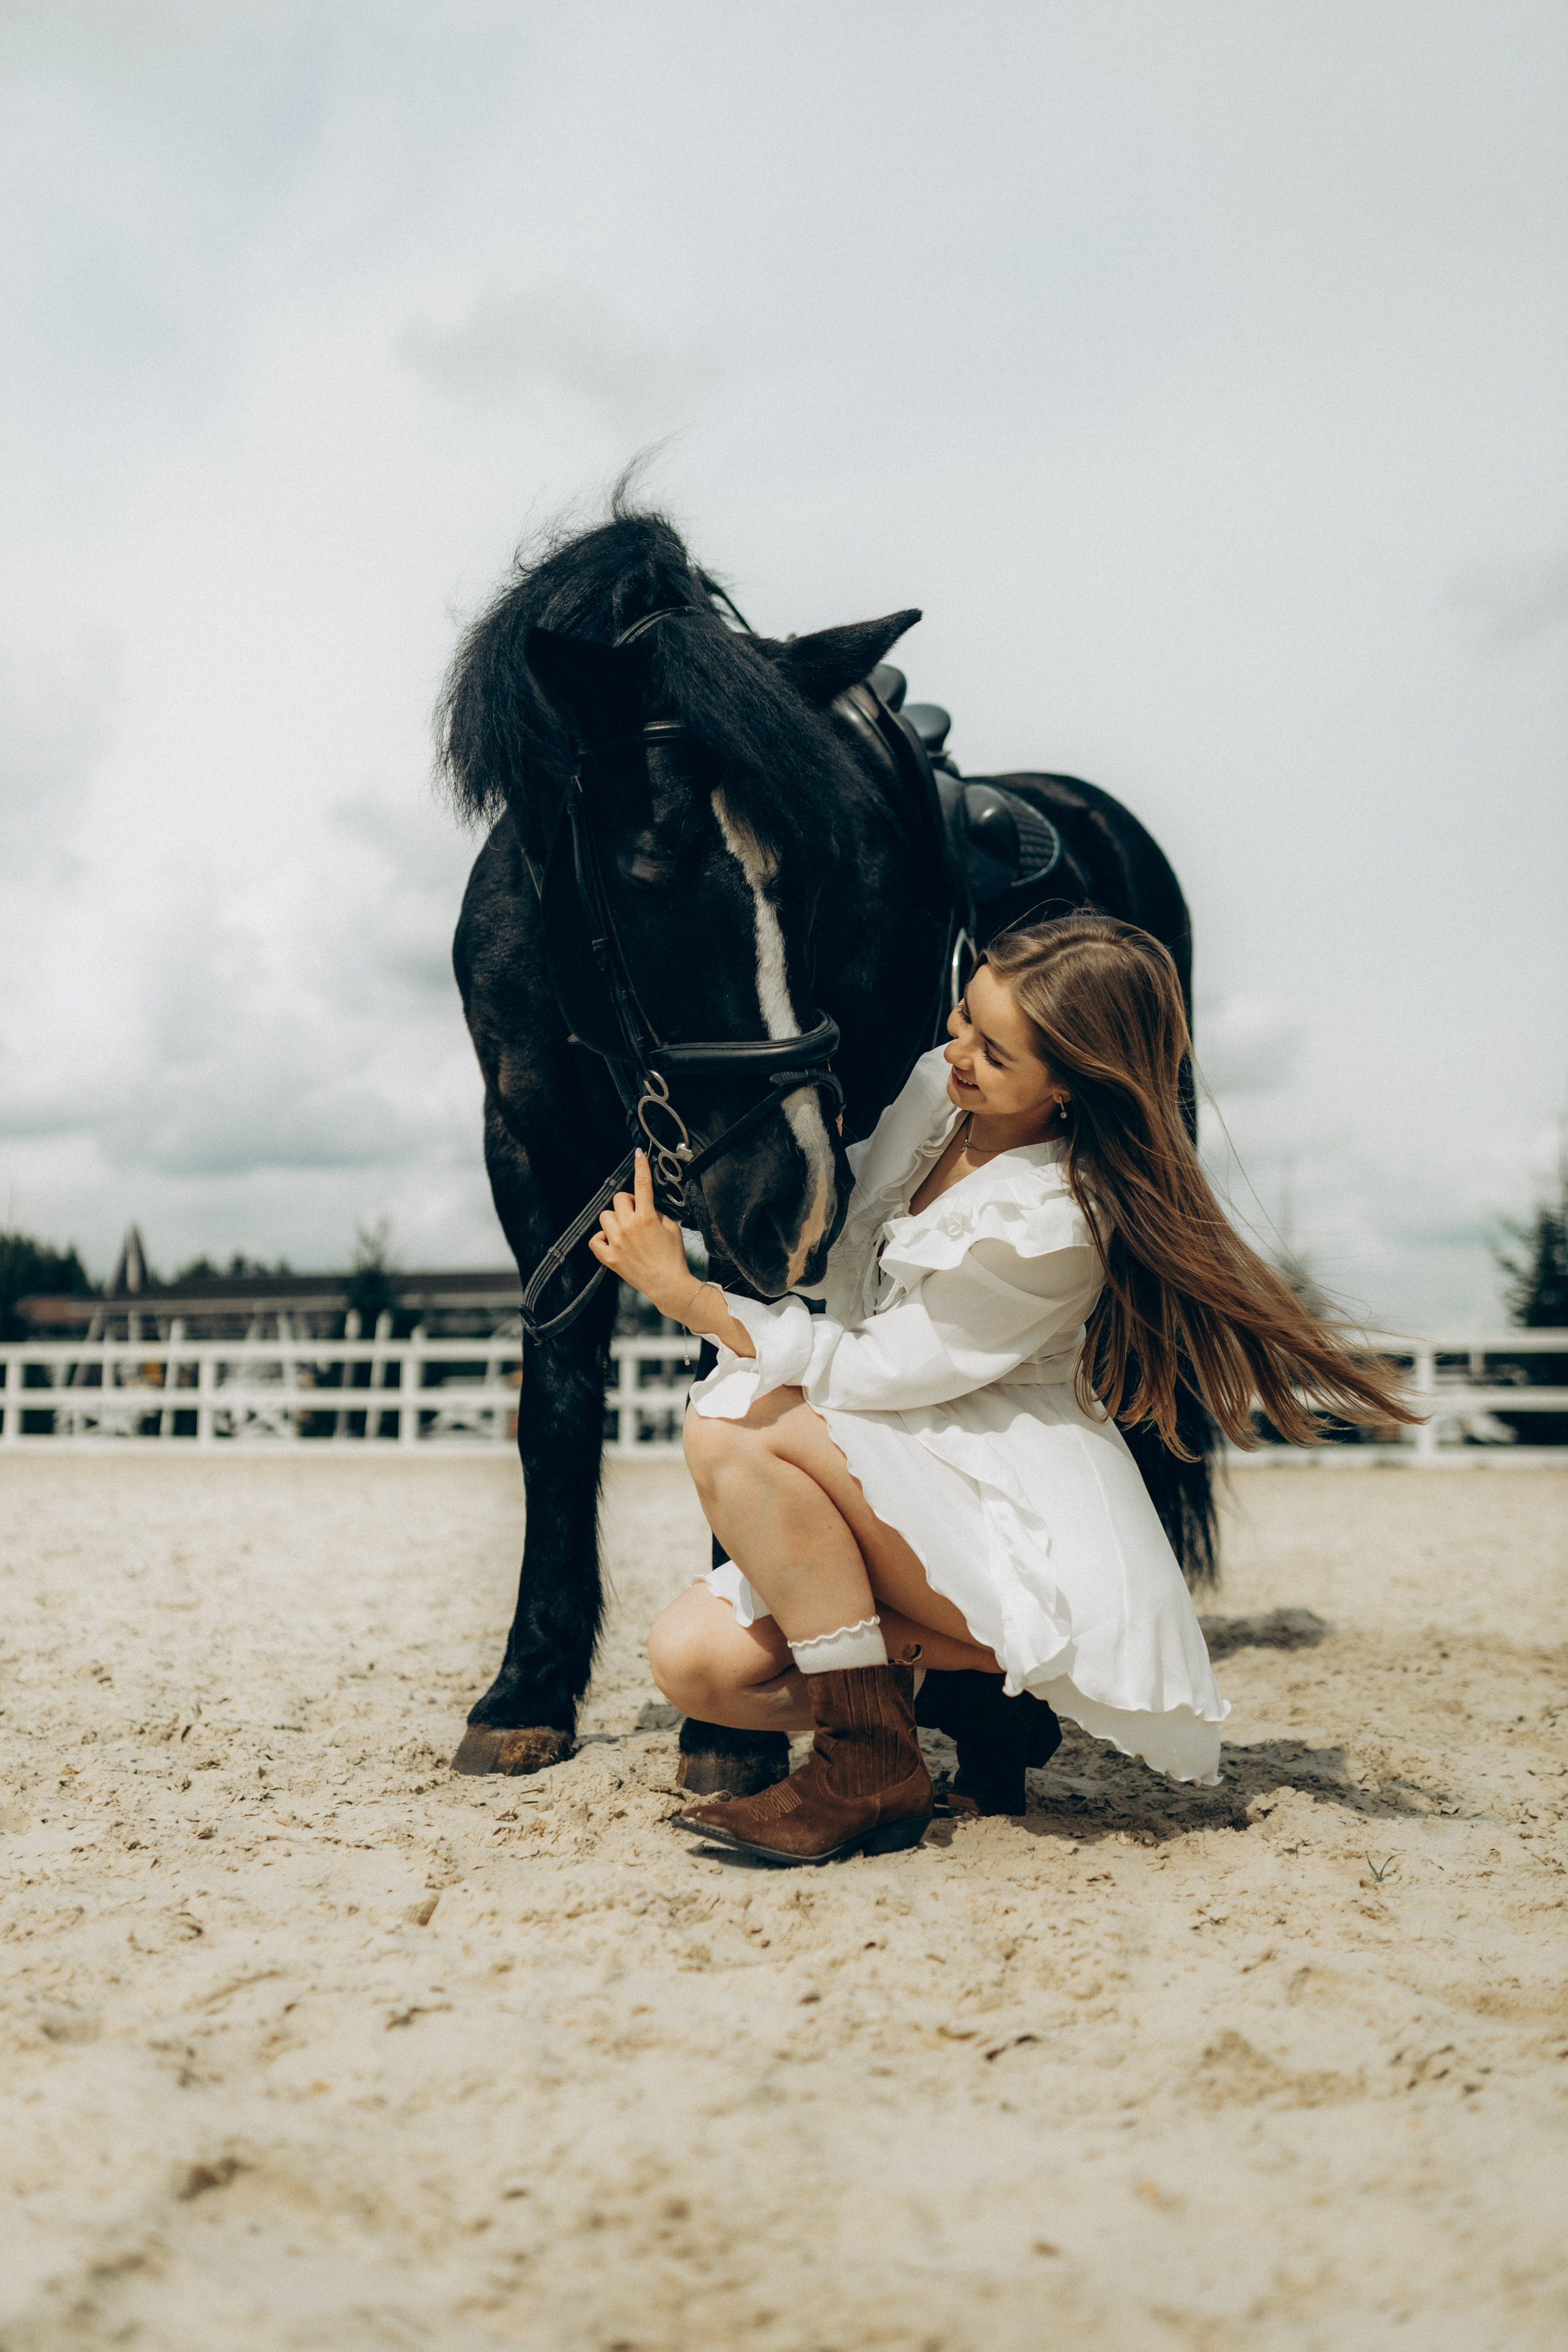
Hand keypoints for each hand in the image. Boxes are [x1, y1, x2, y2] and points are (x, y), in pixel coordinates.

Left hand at [587, 1151, 698, 1316]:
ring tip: (626, 1232)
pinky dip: (602, 1239)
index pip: (642, 1184)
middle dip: (627, 1202)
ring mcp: (616, 1243)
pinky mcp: (609, 1258)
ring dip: (615, 1220)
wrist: (668, 1285)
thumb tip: (647, 1208)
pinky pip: (595, 1239)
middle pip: (619, 1198)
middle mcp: (629, 1227)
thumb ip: (658, 1214)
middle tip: (636, 1214)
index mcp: (647, 1218)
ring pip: (605, 1216)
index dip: (641, 1166)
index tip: (638, 1154)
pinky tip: (613, 1243)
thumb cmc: (673, 1258)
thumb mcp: (672, 1229)